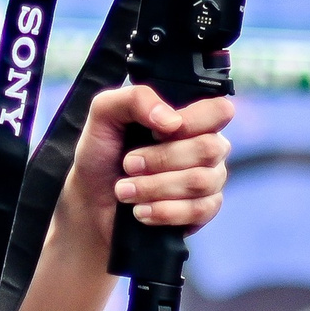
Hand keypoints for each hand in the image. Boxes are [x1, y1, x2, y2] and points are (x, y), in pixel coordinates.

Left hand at [71, 85, 234, 241]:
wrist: (90, 199)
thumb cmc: (103, 153)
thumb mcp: (105, 113)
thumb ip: (136, 99)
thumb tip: (171, 121)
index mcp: (190, 117)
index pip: (219, 111)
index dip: (192, 121)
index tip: (155, 132)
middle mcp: (206, 146)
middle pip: (209, 149)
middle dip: (161, 159)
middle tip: (128, 164)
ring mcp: (209, 179)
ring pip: (201, 182)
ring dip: (155, 187)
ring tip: (125, 190)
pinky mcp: (204, 210)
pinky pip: (200, 210)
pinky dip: (164, 211)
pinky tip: (141, 211)